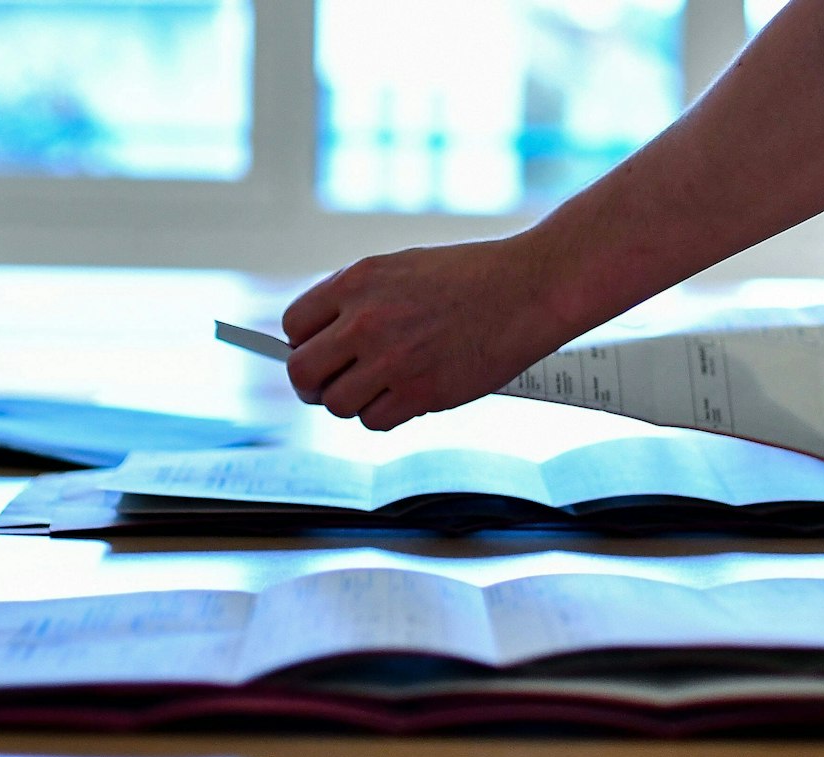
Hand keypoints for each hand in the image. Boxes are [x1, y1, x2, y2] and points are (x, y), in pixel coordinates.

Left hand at [280, 238, 575, 430]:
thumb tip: (323, 336)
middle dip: (313, 384)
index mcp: (357, 283)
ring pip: (337, 404)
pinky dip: (386, 416)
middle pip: (302, 373)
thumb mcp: (401, 268)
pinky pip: (375, 422)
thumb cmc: (472, 278)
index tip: (318, 353)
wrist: (527, 290)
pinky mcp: (421, 392)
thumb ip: (358, 299)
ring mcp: (392, 360)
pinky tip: (408, 397)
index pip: (295, 326)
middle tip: (331, 385)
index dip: (303, 344)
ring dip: (354, 402)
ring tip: (382, 388)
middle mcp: (366, 321)